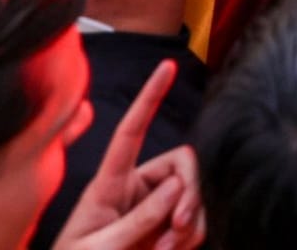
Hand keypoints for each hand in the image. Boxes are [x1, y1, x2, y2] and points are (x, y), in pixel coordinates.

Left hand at [53, 61, 205, 249]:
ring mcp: (152, 210)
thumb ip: (140, 219)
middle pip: (182, 166)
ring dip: (190, 226)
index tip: (168, 66)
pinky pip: (194, 224)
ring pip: (193, 197)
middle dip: (190, 194)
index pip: (131, 130)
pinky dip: (190, 240)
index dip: (149, 97)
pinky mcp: (164, 232)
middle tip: (178, 228)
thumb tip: (178, 187)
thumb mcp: (102, 247)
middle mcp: (135, 189)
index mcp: (109, 184)